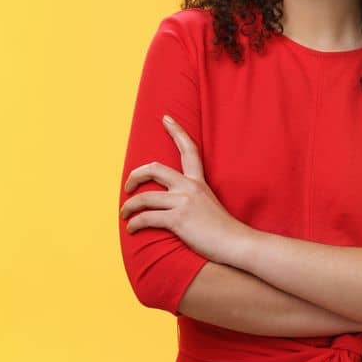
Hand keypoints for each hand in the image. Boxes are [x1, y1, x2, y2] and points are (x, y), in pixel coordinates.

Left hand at [120, 114, 252, 264]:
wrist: (237, 243)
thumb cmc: (225, 230)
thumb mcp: (210, 205)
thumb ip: (194, 199)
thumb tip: (175, 203)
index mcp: (199, 183)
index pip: (189, 150)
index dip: (177, 131)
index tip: (166, 118)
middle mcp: (190, 188)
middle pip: (154, 169)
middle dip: (134, 176)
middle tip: (127, 187)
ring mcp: (183, 203)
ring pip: (143, 197)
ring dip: (128, 207)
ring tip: (124, 214)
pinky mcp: (178, 220)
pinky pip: (145, 218)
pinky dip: (134, 224)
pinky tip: (132, 229)